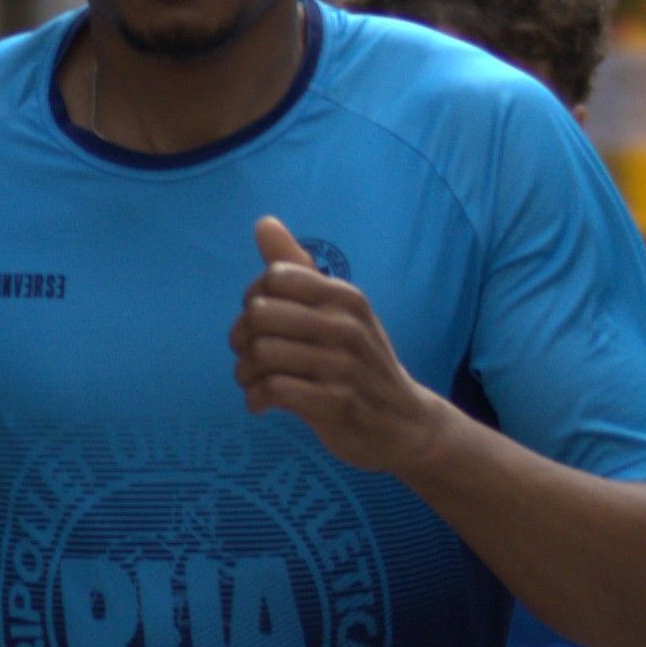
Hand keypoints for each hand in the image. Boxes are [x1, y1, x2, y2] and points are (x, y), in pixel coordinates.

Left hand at [231, 224, 451, 474]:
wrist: (405, 423)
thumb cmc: (362, 362)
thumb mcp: (341, 311)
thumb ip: (299, 269)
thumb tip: (263, 223)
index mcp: (345, 297)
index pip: (275, 277)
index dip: (254, 299)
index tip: (261, 323)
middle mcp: (346, 326)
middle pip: (260, 314)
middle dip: (241, 338)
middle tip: (248, 356)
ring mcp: (342, 366)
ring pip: (261, 354)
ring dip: (244, 373)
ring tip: (253, 382)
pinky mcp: (335, 404)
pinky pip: (273, 390)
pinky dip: (256, 398)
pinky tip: (261, 403)